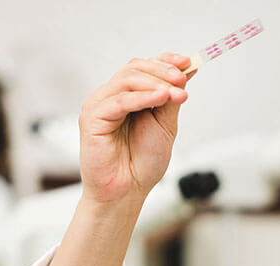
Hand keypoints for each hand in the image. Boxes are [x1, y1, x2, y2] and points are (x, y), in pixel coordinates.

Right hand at [78, 53, 192, 206]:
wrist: (127, 191)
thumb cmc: (141, 164)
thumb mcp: (164, 124)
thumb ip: (170, 98)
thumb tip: (185, 71)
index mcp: (126, 96)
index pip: (143, 67)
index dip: (165, 61)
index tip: (187, 62)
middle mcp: (110, 98)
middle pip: (134, 69)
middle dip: (162, 71)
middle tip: (182, 80)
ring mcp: (99, 106)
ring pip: (127, 79)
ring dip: (156, 82)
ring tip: (176, 92)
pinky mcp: (92, 119)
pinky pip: (119, 101)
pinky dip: (142, 97)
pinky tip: (160, 98)